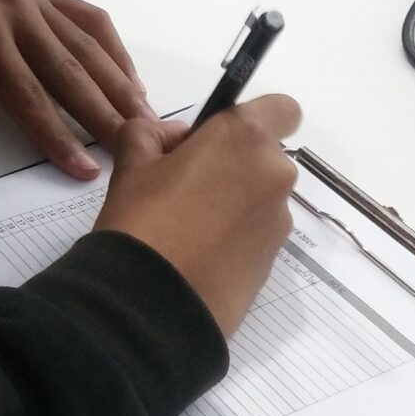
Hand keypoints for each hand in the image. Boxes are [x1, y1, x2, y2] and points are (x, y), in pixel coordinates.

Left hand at [0, 0, 150, 179]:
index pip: (27, 96)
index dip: (57, 136)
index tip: (85, 169)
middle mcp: (17, 10)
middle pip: (69, 73)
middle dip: (103, 115)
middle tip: (136, 149)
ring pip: (88, 46)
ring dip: (120, 85)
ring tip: (146, 120)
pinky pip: (89, 17)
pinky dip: (114, 48)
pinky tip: (130, 79)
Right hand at [94, 95, 301, 337]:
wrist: (151, 306)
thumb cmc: (141, 221)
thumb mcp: (132, 164)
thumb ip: (151, 134)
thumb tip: (175, 140)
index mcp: (245, 139)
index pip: (282, 109)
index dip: (255, 119)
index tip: (221, 139)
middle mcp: (274, 174)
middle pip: (265, 157)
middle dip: (234, 165)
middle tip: (186, 187)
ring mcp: (279, 221)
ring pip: (261, 198)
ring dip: (235, 203)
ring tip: (189, 229)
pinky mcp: (274, 260)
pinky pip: (257, 234)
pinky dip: (236, 237)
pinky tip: (199, 255)